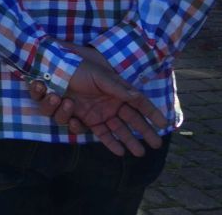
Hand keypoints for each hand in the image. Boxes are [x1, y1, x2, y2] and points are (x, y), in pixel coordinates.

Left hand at [29, 45, 166, 156]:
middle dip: (144, 134)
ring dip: (127, 140)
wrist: (55, 71)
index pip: (139, 104)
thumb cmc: (80, 70)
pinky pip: (100, 134)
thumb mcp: (101, 76)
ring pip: (116, 130)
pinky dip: (109, 142)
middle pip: (131, 122)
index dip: (152, 113)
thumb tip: (138, 96)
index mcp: (117, 93)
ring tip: (138, 151)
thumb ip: (118, 88)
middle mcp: (109, 105)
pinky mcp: (83, 120)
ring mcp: (97, 113)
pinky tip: (119, 150)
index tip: (165, 124)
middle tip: (156, 146)